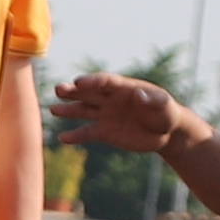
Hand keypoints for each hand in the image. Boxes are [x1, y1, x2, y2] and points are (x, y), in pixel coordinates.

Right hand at [44, 70, 183, 154]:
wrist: (167, 132)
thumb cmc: (166, 114)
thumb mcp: (164, 105)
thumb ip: (152, 100)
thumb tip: (138, 93)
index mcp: (123, 88)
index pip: (104, 82)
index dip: (92, 81)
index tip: (78, 82)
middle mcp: (110, 99)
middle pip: (88, 93)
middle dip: (73, 91)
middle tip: (59, 90)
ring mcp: (106, 115)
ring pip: (83, 110)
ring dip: (69, 110)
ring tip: (53, 110)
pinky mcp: (105, 132)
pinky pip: (87, 133)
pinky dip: (75, 136)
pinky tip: (62, 139)